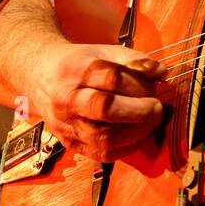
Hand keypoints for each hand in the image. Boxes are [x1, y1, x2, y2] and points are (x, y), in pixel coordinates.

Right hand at [27, 41, 167, 162]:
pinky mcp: (70, 144)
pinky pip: (102, 154)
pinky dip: (126, 146)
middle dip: (139, 111)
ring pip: (104, 138)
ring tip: (150, 121)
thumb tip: (162, 72)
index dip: (140, 84)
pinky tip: (136, 133)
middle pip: (105, 109)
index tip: (155, 83)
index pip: (112, 78)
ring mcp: (66, 125)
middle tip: (156, 107)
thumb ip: (134, 60)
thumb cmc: (79, 65)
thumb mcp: (104, 51)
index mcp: (76, 70)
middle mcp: (67, 99)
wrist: (42, 80)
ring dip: (137, 132)